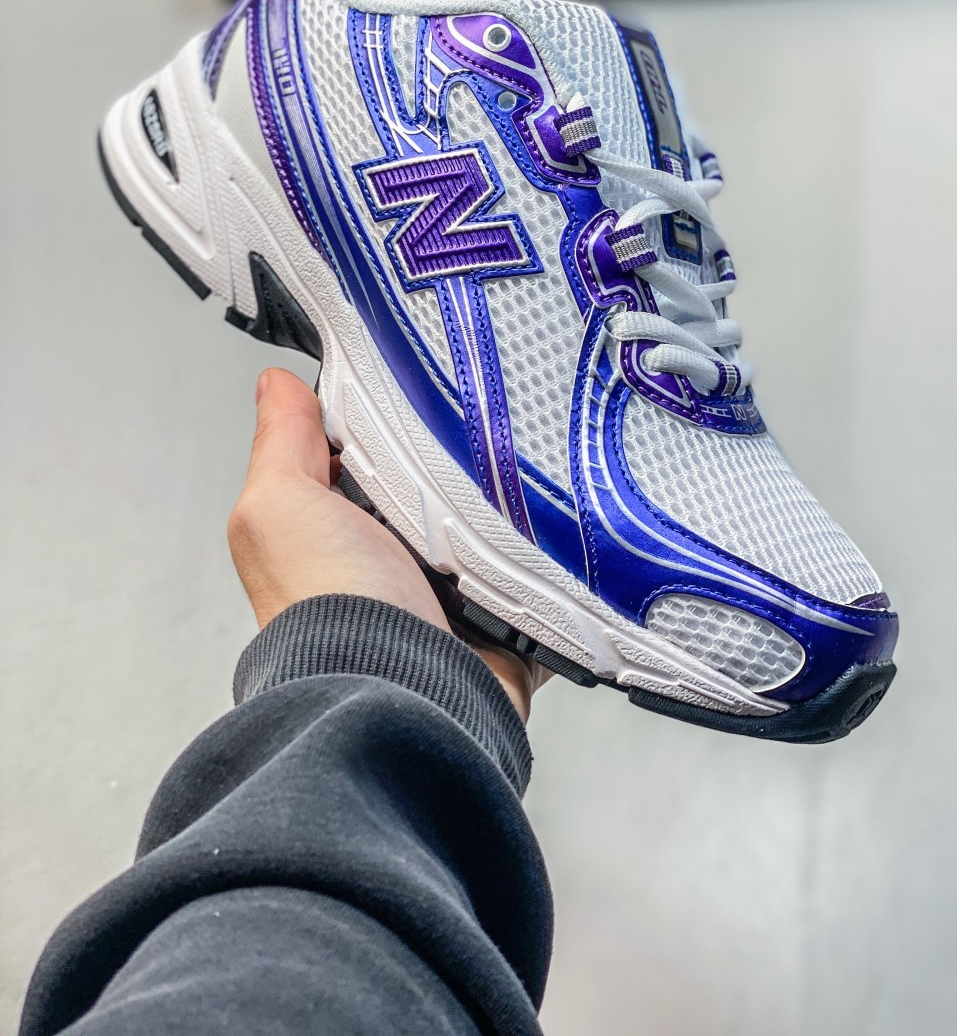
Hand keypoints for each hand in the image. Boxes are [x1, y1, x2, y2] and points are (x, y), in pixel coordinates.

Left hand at [227, 368, 542, 721]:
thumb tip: (275, 385)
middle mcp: (389, 565)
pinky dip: (552, 564)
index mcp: (335, 530)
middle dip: (460, 462)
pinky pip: (540, 581)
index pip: (366, 453)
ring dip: (509, 512)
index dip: (385, 418)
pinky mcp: (501, 627)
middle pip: (437, 487)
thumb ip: (279, 445)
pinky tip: (562, 534)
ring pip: (493, 529)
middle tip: (483, 430)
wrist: (399, 695)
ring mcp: (448, 598)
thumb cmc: (328, 609)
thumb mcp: (280, 507)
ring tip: (526, 477)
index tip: (416, 380)